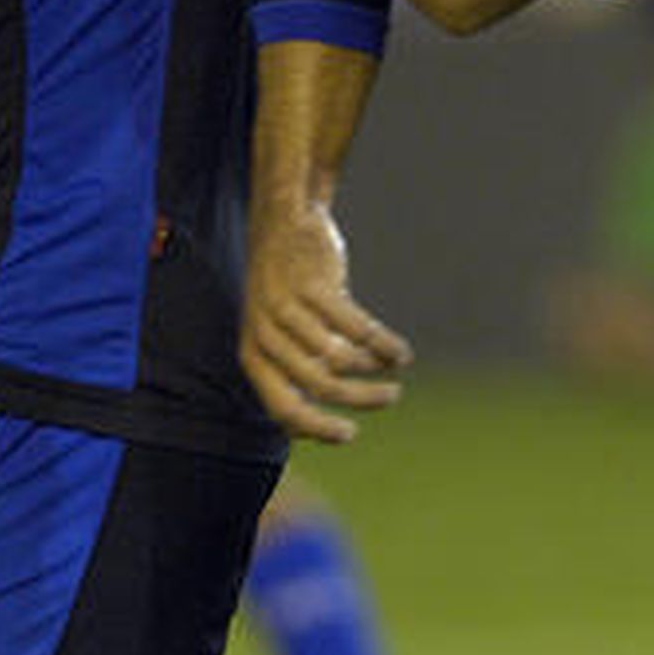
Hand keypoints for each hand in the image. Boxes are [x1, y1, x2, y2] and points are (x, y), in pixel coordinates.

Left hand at [242, 198, 412, 443]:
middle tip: (389, 396)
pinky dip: (384, 345)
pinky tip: (400, 352)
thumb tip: (316, 423)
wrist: (283, 221)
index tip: (349, 434)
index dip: (318, 428)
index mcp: (253, 354)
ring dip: (375, 367)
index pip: (283, 410)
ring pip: (341, 359)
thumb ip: (292, 371)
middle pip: (320, 386)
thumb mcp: (275, 333)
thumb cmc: (284, 289)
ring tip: (394, 366)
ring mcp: (288, 308)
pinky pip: (358, 328)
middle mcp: (265, 334)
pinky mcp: (315, 285)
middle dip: (361, 399)